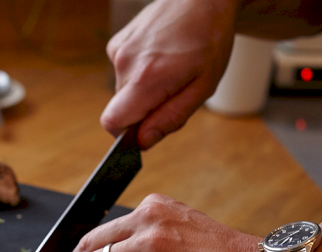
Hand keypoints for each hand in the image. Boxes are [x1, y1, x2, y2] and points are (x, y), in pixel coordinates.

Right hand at [102, 0, 238, 148]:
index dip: (127, 134)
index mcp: (146, 79)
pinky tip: (160, 56)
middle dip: (144, 110)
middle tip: (174, 90)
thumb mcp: (203, 87)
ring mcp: (119, 50)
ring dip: (144, 89)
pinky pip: (123, 71)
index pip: (113, 123)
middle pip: (122, 109)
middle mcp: (125, 64)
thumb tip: (143, 141)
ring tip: (170, 68)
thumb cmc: (209, 39)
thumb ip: (171, 117)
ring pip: (124, 90)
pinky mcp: (117, 42)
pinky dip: (139, 71)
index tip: (147, 128)